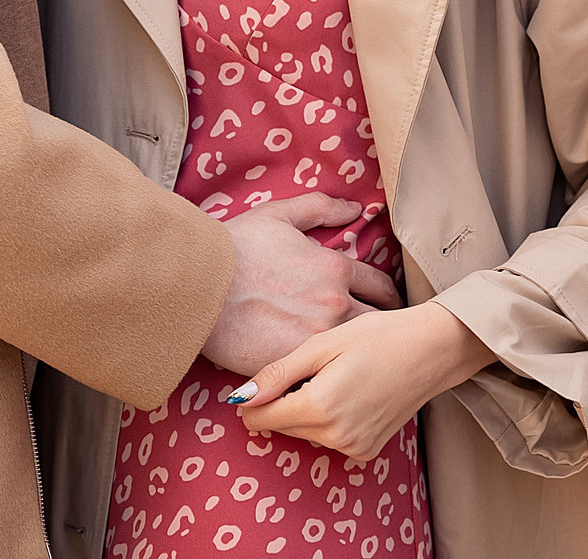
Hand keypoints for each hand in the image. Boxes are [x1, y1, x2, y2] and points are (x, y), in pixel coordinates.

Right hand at [199, 194, 402, 377]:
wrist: (198, 285)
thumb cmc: (234, 248)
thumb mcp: (277, 215)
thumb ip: (319, 208)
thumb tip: (355, 209)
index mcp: (334, 268)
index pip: (380, 285)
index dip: (388, 296)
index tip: (389, 305)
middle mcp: (335, 304)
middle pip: (379, 323)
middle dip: (384, 329)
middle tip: (383, 338)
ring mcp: (317, 337)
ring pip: (357, 352)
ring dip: (360, 354)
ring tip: (361, 360)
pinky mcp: (296, 365)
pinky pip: (326, 374)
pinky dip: (331, 375)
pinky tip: (332, 378)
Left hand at [231, 301, 493, 462]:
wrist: (432, 350)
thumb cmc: (376, 335)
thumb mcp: (322, 344)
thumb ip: (278, 374)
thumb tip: (240, 398)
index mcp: (320, 407)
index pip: (261, 419)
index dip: (251, 400)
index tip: (256, 379)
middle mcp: (336, 437)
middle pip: (282, 426)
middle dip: (281, 401)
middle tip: (303, 367)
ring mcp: (354, 447)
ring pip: (304, 432)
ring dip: (303, 409)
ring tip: (326, 374)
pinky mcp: (367, 450)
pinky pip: (329, 437)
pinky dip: (326, 418)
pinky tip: (343, 389)